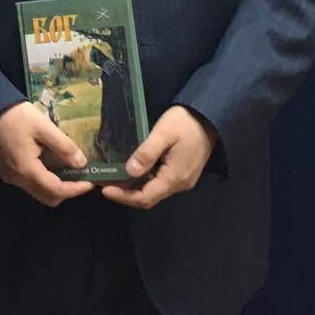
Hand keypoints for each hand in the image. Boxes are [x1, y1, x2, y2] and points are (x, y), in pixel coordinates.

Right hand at [0, 101, 92, 207]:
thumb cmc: (16, 116)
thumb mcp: (44, 126)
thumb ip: (64, 146)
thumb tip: (81, 163)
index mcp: (26, 169)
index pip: (56, 190)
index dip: (75, 189)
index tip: (90, 182)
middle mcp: (17, 179)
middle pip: (47, 197)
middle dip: (66, 191)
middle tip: (80, 177)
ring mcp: (10, 177)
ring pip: (38, 192)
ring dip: (55, 186)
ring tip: (68, 169)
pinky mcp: (6, 171)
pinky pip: (29, 183)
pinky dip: (43, 180)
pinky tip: (50, 165)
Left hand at [101, 106, 215, 210]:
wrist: (210, 116)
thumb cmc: (186, 122)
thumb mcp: (163, 133)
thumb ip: (147, 153)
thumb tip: (129, 172)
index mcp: (175, 178)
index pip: (145, 198)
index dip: (123, 197)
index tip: (104, 189)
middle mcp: (180, 184)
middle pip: (149, 198)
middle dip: (125, 193)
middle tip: (105, 183)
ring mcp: (183, 179)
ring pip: (154, 191)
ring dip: (133, 188)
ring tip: (113, 178)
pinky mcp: (183, 173)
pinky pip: (160, 183)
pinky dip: (143, 181)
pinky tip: (131, 171)